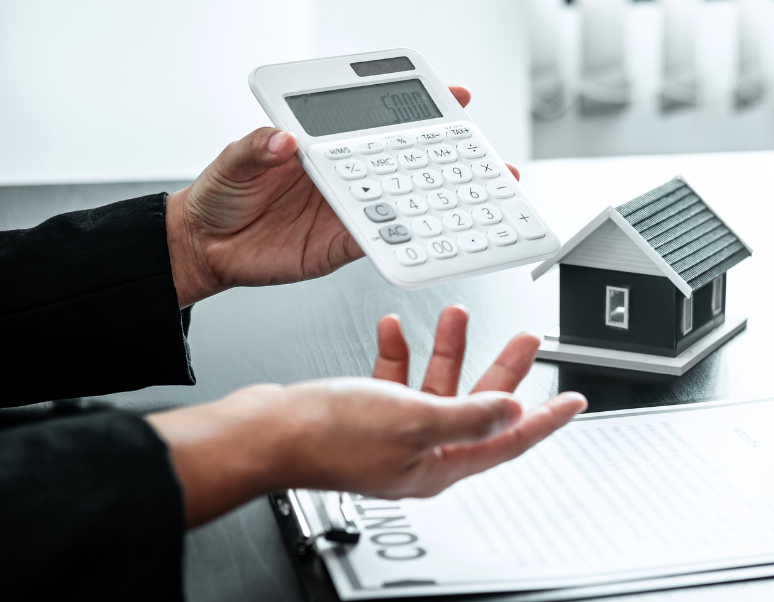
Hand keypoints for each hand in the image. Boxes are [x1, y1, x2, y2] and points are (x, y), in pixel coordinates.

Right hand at [147, 306, 585, 526]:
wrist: (262, 433)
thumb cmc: (326, 436)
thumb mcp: (413, 419)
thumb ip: (469, 416)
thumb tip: (514, 412)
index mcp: (439, 465)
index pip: (509, 441)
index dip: (546, 419)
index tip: (574, 402)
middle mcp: (419, 453)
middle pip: (479, 405)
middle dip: (503, 366)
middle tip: (526, 337)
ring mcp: (392, 434)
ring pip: (437, 385)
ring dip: (449, 348)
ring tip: (459, 313)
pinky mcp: (365, 414)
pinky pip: (395, 379)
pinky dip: (401, 352)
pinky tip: (397, 328)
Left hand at [165, 86, 520, 306]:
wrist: (205, 249)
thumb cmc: (219, 196)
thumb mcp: (233, 161)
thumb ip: (257, 147)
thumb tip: (283, 138)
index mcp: (328, 148)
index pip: (380, 124)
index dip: (420, 110)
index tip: (457, 99)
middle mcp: (347, 177)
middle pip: (408, 163)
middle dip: (453, 159)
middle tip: (487, 157)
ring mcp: (351, 212)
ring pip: (407, 203)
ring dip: (443, 202)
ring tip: (480, 198)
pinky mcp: (345, 246)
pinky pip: (385, 243)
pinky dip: (410, 242)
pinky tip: (435, 237)